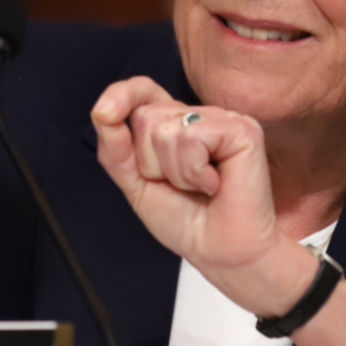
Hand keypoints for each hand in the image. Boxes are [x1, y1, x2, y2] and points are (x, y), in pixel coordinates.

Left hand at [91, 78, 313, 314]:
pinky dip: (195, 172)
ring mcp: (224, 120)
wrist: (221, 253)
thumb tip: (103, 110)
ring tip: (200, 188)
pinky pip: (192, 139)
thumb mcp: (137, 184)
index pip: (143, 91)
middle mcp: (201, 115)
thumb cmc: (188, 222)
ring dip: (175, 173)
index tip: (105, 113)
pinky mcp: (243, 130)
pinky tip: (216, 185)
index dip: (123, 95)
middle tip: (181, 185)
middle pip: (146, 116)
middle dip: (150, 162)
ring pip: (166, 130)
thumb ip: (116, 147)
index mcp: (177, 124)